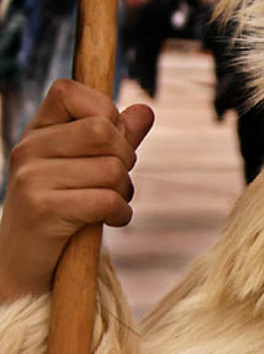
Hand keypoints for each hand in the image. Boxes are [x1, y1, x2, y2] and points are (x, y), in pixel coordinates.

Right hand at [0, 79, 153, 301]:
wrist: (26, 263)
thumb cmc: (65, 204)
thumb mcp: (90, 163)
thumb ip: (119, 135)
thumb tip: (146, 110)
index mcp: (37, 129)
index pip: (68, 90)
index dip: (104, 111)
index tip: (107, 142)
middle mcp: (27, 148)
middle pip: (103, 130)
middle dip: (125, 157)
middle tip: (115, 179)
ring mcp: (31, 179)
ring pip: (111, 169)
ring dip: (124, 191)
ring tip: (110, 203)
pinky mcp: (42, 211)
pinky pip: (105, 200)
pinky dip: (120, 213)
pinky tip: (111, 220)